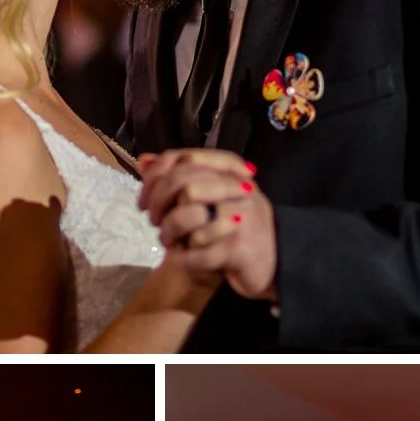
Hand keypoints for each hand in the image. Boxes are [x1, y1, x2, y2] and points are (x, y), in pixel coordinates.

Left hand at [138, 150, 277, 300]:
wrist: (275, 262)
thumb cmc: (237, 226)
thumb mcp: (211, 197)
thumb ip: (178, 177)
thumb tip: (145, 161)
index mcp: (230, 171)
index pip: (184, 158)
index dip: (156, 178)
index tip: (144, 201)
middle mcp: (238, 188)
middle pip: (184, 184)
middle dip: (159, 205)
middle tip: (155, 222)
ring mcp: (242, 217)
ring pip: (189, 214)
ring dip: (169, 232)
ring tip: (169, 242)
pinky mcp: (240, 248)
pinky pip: (200, 251)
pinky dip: (184, 258)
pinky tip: (181, 259)